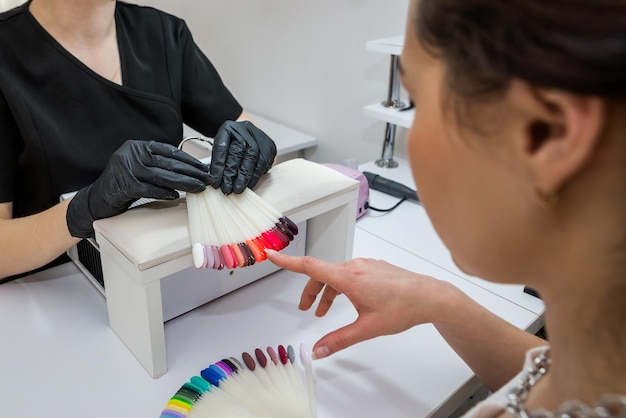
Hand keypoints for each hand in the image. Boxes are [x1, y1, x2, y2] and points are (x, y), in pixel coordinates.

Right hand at [66, 140, 210, 237]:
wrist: (97, 199)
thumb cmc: (123, 184)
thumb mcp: (140, 168)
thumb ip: (158, 164)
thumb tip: (189, 169)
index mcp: (137, 146)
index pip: (169, 151)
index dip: (188, 160)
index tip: (203, 168)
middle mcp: (131, 154)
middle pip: (168, 163)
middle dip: (191, 172)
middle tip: (207, 179)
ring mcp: (126, 168)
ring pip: (161, 176)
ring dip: (183, 183)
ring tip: (198, 188)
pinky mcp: (123, 184)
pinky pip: (149, 189)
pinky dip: (164, 192)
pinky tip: (176, 195)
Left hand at [209, 120, 276, 193]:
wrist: (248, 133)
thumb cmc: (233, 143)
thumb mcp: (222, 148)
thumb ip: (218, 162)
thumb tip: (216, 180)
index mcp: (228, 128)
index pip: (221, 148)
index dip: (218, 167)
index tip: (216, 182)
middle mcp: (244, 130)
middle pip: (237, 153)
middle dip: (231, 173)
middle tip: (227, 188)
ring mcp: (258, 137)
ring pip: (252, 159)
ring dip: (244, 177)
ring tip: (238, 189)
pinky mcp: (269, 146)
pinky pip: (262, 163)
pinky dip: (255, 176)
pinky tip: (249, 184)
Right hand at [265, 250, 449, 359]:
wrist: (430, 297)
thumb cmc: (403, 308)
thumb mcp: (367, 328)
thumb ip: (339, 339)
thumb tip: (319, 350)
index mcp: (349, 277)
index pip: (310, 266)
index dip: (288, 262)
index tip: (271, 254)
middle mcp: (355, 266)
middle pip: (321, 273)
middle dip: (310, 291)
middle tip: (305, 308)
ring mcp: (366, 265)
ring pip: (336, 274)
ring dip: (326, 291)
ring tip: (324, 311)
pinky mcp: (374, 267)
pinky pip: (350, 273)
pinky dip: (340, 286)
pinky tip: (350, 302)